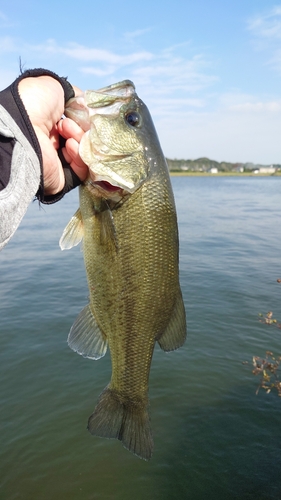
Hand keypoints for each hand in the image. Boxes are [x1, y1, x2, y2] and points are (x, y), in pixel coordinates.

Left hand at [18, 77, 87, 195]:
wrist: (21, 127)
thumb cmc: (33, 103)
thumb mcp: (54, 87)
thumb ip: (74, 96)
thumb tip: (87, 108)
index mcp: (48, 125)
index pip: (77, 125)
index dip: (82, 119)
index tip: (80, 112)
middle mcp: (52, 144)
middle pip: (83, 140)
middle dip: (82, 129)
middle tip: (69, 122)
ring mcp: (56, 162)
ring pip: (84, 154)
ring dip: (80, 140)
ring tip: (67, 131)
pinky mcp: (61, 178)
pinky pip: (82, 171)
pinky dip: (80, 156)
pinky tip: (69, 144)